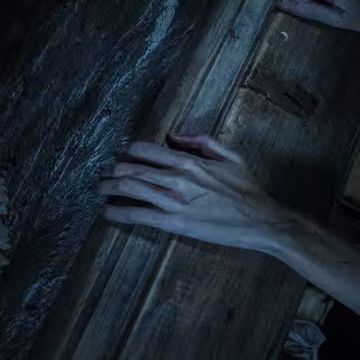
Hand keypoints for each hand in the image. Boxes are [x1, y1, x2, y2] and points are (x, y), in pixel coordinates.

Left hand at [99, 133, 296, 253]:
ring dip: (108, 188)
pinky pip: (138, 215)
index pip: (145, 149)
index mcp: (189, 161)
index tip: (122, 156)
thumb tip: (175, 135)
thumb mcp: (230, 157)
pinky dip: (117, 212)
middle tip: (104, 174)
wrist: (260, 221)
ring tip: (99, 189)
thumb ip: (201, 141)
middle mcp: (177, 178)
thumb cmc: (247, 190)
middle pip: (131, 168)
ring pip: (129, 188)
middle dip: (112, 170)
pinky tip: (107, 212)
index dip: (128, 151)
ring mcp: (174, 201)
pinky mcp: (174, 223)